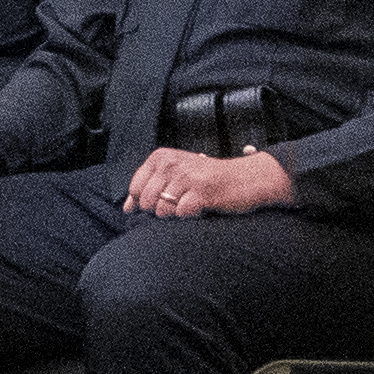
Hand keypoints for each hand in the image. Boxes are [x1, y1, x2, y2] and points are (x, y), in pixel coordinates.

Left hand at [124, 147, 294, 218]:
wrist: (246, 179)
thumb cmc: (209, 180)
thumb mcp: (175, 177)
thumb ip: (148, 189)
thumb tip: (126, 208)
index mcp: (161, 157)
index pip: (135, 189)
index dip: (145, 202)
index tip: (164, 199)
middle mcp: (171, 163)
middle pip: (146, 202)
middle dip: (161, 210)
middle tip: (182, 202)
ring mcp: (186, 176)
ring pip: (162, 210)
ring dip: (177, 214)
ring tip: (193, 202)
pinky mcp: (201, 191)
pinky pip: (181, 214)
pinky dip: (191, 216)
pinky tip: (202, 207)